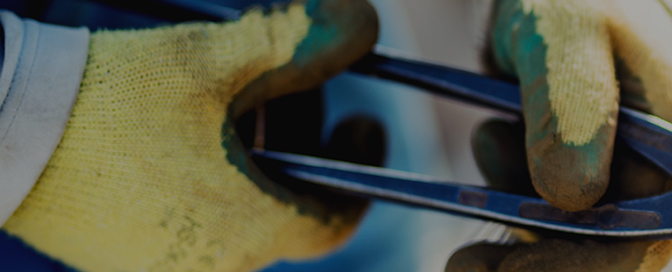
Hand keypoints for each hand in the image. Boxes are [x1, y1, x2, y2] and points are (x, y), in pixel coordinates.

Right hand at [0, 0, 376, 270]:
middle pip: (281, 214)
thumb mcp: (221, 57)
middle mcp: (209, 266)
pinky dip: (195, 186)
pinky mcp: (112, 260)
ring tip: (225, 114)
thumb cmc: (113, 96)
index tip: (362, 128)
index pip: (333, 220)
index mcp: (248, 229)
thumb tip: (364, 26)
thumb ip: (303, 44)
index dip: (358, 172)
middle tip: (288, 100)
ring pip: (229, 221)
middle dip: (297, 156)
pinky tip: (171, 140)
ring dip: (244, 170)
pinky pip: (178, 226)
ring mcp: (155, 268)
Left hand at [459, 0, 671, 270]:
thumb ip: (571, 113)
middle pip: (608, 255)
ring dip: (516, 226)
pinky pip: (548, 217)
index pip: (648, 239)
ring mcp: (625, 181)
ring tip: (488, 144)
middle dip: (536, 264)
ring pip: (570, 241)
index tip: (512, 270)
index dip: (584, 265)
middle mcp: (662, 177)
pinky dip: (510, 202)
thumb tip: (571, 199)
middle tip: (464, 265)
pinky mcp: (588, 178)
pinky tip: (493, 145)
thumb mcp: (566, 39)